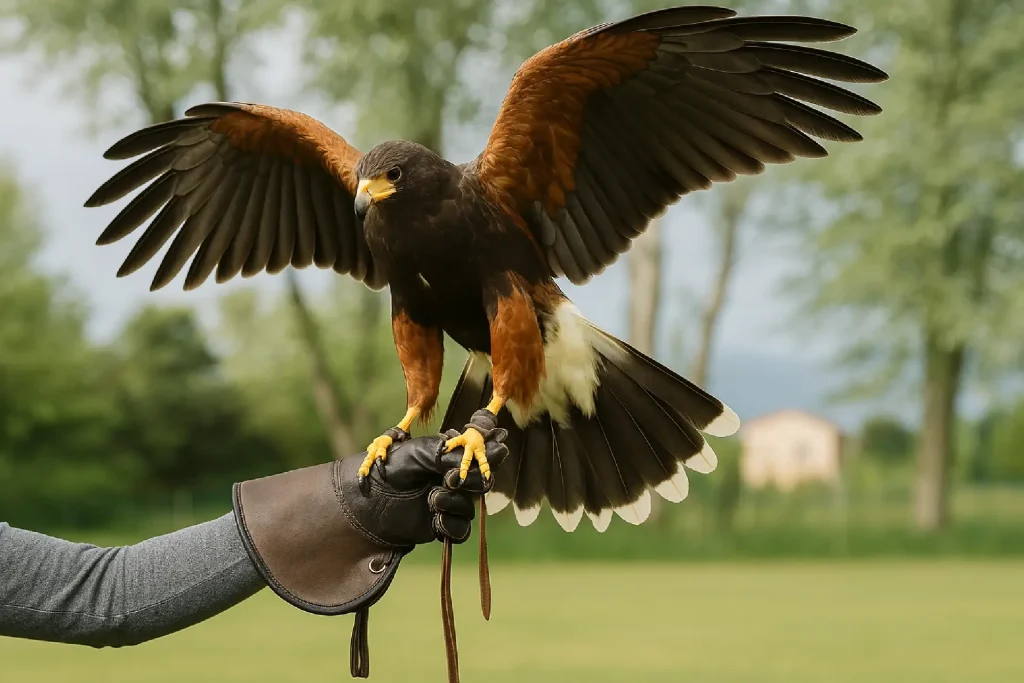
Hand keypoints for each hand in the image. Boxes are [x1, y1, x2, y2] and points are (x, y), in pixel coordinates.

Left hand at [343, 427, 508, 547]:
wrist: (366, 501)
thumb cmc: (390, 469)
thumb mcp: (423, 454)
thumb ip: (456, 457)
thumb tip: (494, 452)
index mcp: (447, 457)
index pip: (479, 455)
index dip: (490, 453)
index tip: (494, 450)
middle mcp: (449, 480)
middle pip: (482, 483)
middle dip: (472, 481)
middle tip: (450, 480)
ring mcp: (445, 503)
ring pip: (471, 508)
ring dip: (456, 504)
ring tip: (433, 500)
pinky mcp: (438, 525)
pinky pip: (460, 530)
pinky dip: (450, 525)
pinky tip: (434, 519)